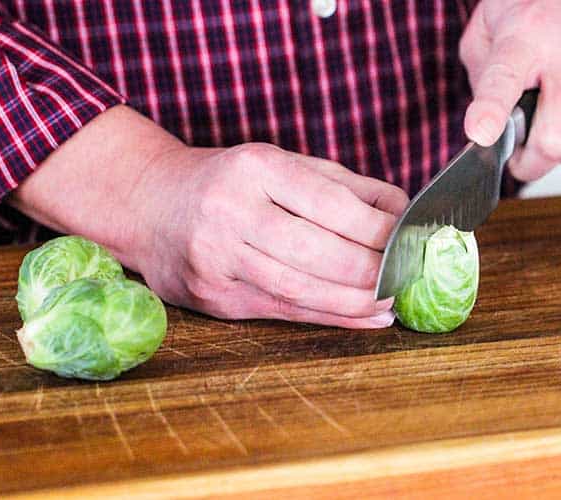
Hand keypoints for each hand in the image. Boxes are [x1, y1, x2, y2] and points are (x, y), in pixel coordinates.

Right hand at [135, 143, 408, 327]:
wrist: (149, 206)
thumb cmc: (230, 181)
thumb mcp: (283, 163)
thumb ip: (346, 186)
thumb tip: (404, 211)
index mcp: (255, 168)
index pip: (332, 205)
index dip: (379, 229)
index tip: (411, 238)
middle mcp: (231, 212)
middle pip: (320, 253)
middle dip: (375, 270)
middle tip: (408, 274)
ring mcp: (218, 259)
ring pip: (304, 290)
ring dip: (358, 302)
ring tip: (393, 300)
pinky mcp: (216, 298)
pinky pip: (286, 311)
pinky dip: (334, 317)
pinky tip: (367, 316)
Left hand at [460, 0, 560, 180]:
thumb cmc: (542, 0)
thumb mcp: (491, 22)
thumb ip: (481, 74)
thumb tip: (489, 123)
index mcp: (526, 37)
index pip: (504, 80)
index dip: (490, 112)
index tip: (482, 134)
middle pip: (553, 142)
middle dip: (531, 162)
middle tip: (518, 156)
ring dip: (556, 136)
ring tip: (550, 102)